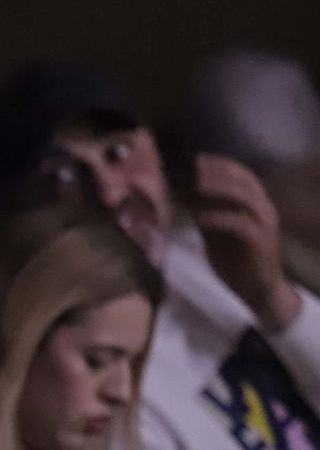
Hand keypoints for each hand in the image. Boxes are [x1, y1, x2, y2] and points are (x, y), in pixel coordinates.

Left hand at [195, 153, 301, 329]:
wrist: (256, 290)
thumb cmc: (236, 261)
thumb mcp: (215, 234)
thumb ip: (204, 215)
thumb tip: (185, 196)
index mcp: (254, 205)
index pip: (242, 175)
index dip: (221, 164)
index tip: (198, 159)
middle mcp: (263, 209)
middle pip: (245, 180)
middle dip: (219, 170)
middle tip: (196, 166)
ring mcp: (264, 223)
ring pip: (245, 196)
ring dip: (220, 188)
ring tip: (198, 185)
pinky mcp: (260, 240)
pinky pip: (239, 223)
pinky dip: (219, 218)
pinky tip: (200, 218)